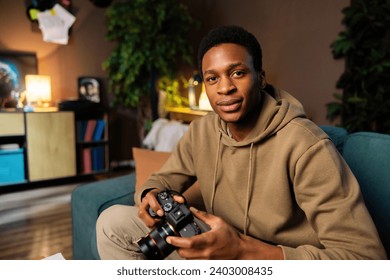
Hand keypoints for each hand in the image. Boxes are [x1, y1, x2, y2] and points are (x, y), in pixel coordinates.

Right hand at [138, 189, 185, 227]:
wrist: (155, 197)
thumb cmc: (161, 197)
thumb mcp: (169, 195)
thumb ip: (176, 198)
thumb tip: (181, 200)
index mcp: (151, 195)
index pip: (150, 198)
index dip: (155, 206)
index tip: (161, 214)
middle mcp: (144, 202)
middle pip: (142, 211)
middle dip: (150, 219)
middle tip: (159, 221)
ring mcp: (142, 209)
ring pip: (142, 217)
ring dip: (149, 222)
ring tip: (158, 223)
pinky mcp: (142, 215)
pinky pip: (143, 221)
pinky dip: (150, 224)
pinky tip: (156, 225)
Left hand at [166, 208, 283, 259]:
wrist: (241, 250)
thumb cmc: (231, 237)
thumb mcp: (218, 222)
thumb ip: (204, 216)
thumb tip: (192, 210)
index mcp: (209, 240)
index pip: (188, 243)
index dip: (176, 241)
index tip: (170, 237)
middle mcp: (206, 252)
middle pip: (184, 253)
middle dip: (177, 247)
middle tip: (174, 240)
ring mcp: (207, 260)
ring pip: (188, 260)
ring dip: (183, 253)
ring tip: (183, 245)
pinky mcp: (208, 265)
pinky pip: (194, 263)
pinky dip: (190, 258)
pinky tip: (191, 251)